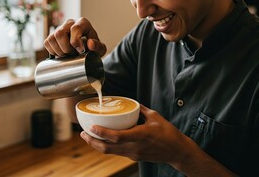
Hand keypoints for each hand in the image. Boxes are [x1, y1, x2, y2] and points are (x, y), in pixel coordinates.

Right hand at [44, 17, 106, 56]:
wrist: (86, 50)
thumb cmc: (93, 47)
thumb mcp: (100, 49)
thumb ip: (98, 47)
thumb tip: (90, 44)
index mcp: (82, 23)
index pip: (75, 28)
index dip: (76, 41)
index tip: (80, 51)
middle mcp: (69, 23)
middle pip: (60, 33)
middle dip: (66, 48)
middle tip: (74, 53)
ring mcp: (59, 28)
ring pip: (52, 38)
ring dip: (59, 50)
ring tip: (68, 54)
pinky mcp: (52, 35)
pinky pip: (47, 43)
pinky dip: (53, 51)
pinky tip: (62, 53)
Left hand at [80, 105, 235, 175]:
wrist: (176, 151)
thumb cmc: (168, 133)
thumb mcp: (155, 117)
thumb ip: (140, 109)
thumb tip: (129, 102)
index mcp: (141, 135)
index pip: (118, 137)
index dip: (103, 133)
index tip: (92, 127)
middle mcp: (135, 147)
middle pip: (108, 148)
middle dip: (92, 142)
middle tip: (82, 133)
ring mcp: (133, 154)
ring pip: (110, 152)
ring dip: (97, 145)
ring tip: (87, 136)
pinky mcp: (133, 157)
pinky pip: (116, 152)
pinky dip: (106, 146)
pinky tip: (101, 140)